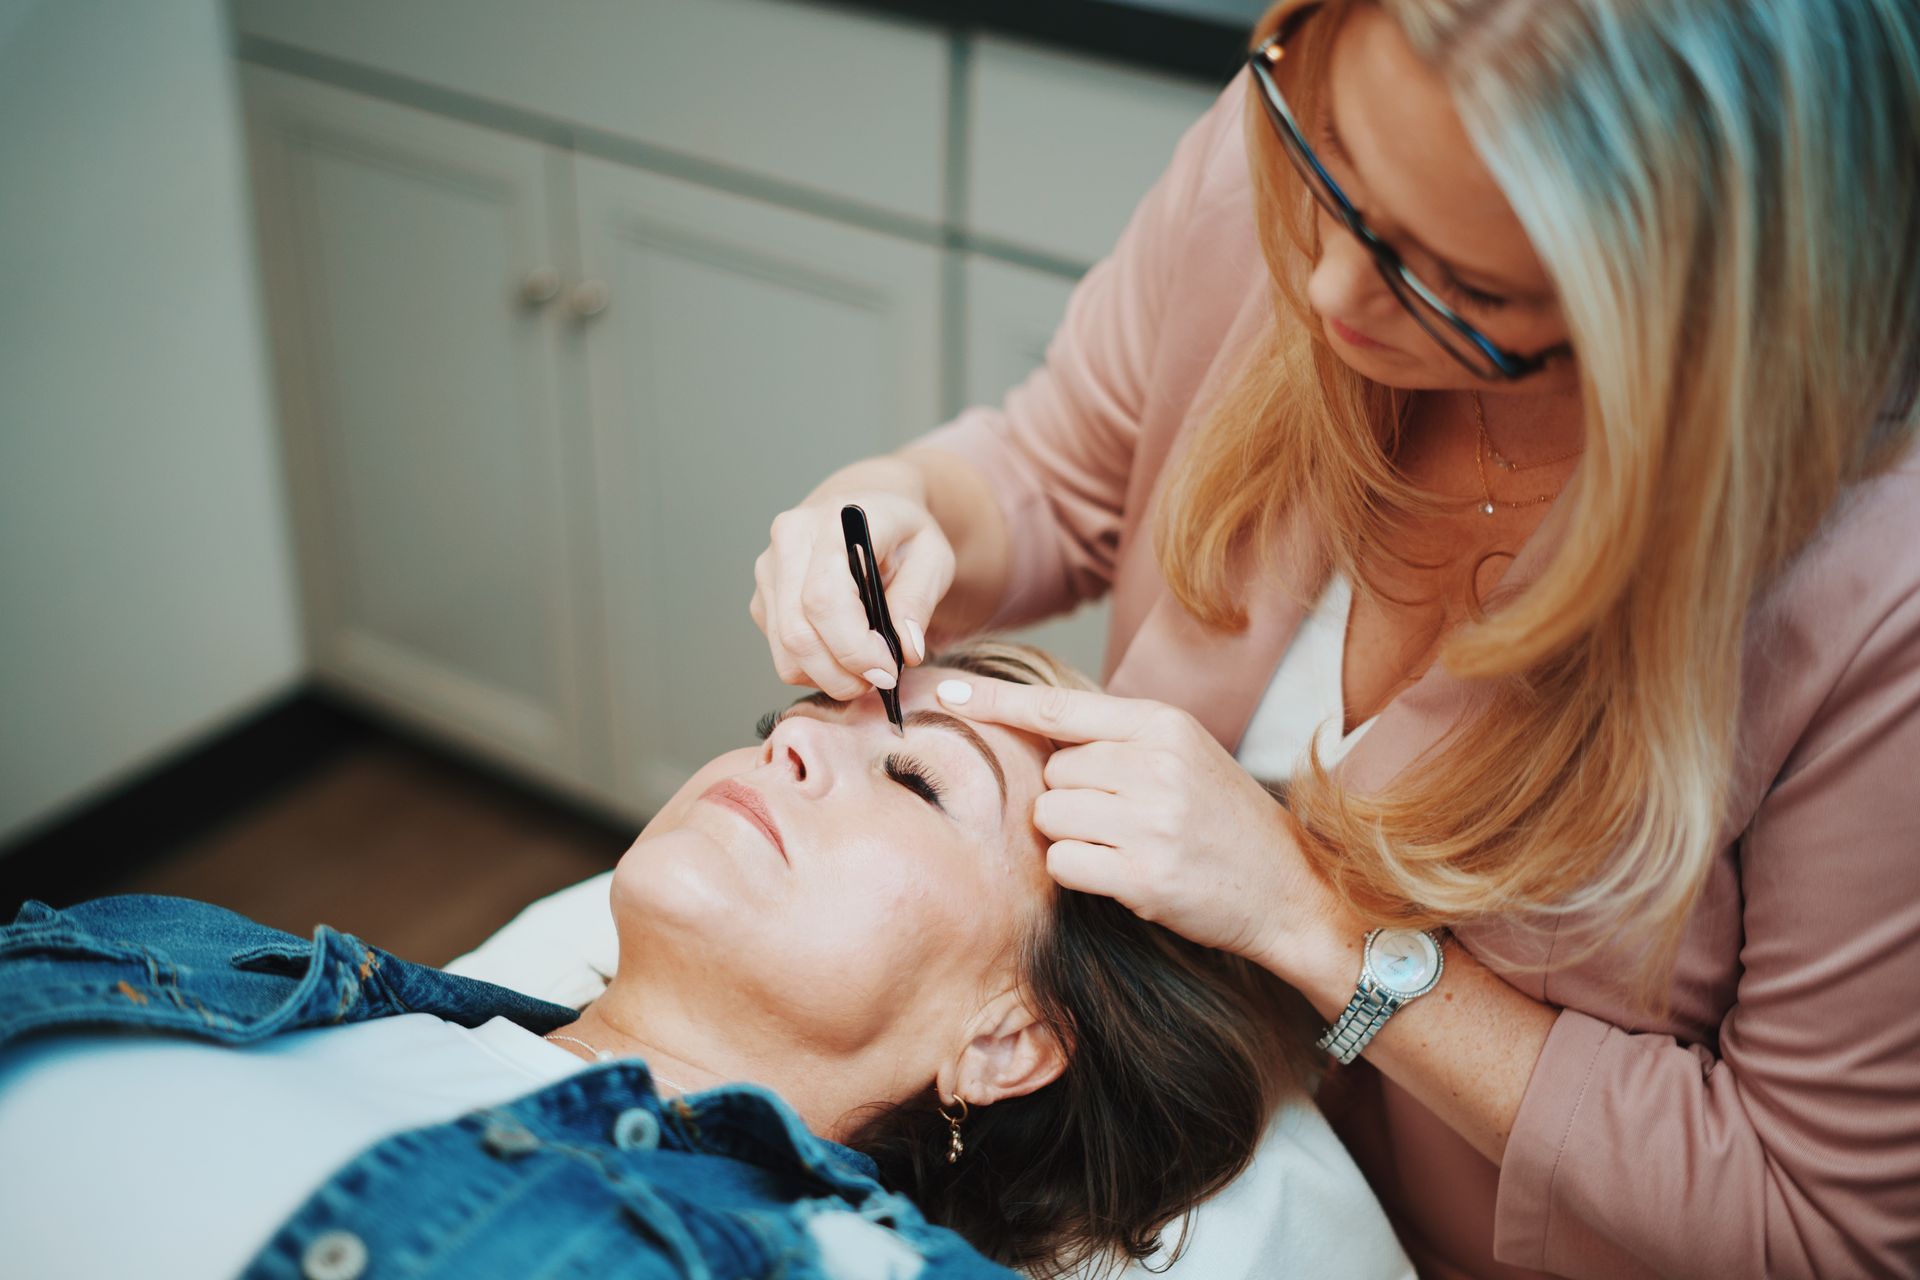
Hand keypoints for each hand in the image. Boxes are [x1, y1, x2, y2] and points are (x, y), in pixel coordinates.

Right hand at [750, 488, 952, 699]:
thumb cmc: (903, 534)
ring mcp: (769, 570)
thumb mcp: (932, 557)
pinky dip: (814, 669)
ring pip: (786, 651)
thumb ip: (918, 601)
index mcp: (833, 523)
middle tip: (880, 681)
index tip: (887, 672)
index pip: (824, 599)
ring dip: (828, 677)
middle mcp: (789, 541)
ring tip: (865, 670)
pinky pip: (782, 654)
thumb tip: (906, 651)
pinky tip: (844, 653)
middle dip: (841, 674)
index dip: (854, 648)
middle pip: (798, 633)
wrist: (867, 508)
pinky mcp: (763, 598)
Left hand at [938, 676, 1347, 967]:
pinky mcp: (1142, 875)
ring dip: (1073, 837)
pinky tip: (1124, 876)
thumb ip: (1119, 738)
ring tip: (1127, 846)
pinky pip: (1062, 863)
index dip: (999, 702)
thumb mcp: (1183, 756)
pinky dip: (1079, 873)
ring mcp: (1150, 820)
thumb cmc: (1225, 821)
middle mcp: (1155, 765)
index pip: (1061, 707)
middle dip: (1070, 799)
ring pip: (1050, 816)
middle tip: (1124, 820)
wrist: (1289, 889)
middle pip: (1051, 772)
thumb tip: (1038, 727)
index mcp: (1162, 725)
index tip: (950, 693)